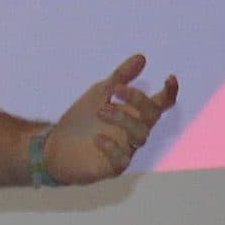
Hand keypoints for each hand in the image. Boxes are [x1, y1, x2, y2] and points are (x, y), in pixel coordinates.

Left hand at [42, 56, 179, 184]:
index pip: (160, 104)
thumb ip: (120, 77)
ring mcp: (127, 150)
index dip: (169, 92)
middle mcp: (135, 131)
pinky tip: (97, 138)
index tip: (169, 77)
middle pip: (152, 116)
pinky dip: (112, 147)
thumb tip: (141, 57)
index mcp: (135, 113)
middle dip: (138, 100)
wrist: (55, 146)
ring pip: (140, 135)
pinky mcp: (114, 167)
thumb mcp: (99, 92)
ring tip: (100, 110)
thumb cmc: (82, 120)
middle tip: (115, 90)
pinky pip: (123, 159)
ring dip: (123, 119)